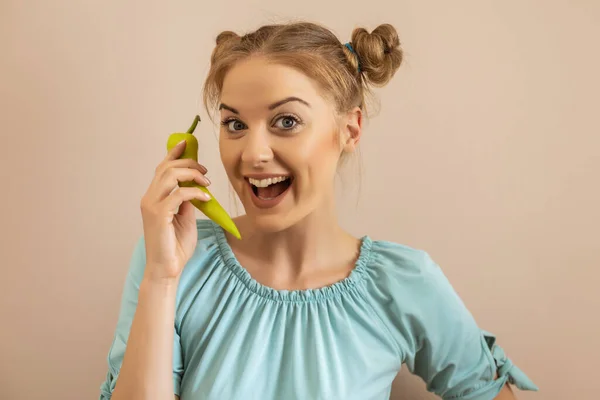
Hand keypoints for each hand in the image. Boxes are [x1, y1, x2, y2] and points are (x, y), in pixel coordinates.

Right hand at [139, 140, 210, 282]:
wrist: (168, 269)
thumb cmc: (176, 246)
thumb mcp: (186, 217)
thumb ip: (187, 201)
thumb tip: (195, 186)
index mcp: (154, 197)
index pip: (162, 168)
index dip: (173, 152)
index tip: (187, 142)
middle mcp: (149, 198)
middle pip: (166, 167)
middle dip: (188, 163)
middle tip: (205, 172)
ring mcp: (152, 206)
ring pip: (170, 175)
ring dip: (192, 175)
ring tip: (206, 184)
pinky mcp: (158, 215)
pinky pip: (179, 194)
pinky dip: (195, 193)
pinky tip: (206, 200)